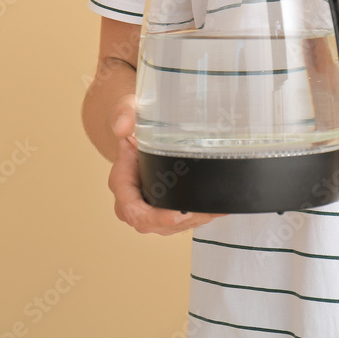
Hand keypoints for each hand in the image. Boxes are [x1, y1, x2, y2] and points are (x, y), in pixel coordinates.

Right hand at [106, 96, 223, 234]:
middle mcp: (132, 201)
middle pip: (154, 224)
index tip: (178, 214)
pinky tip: (217, 208)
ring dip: (194, 220)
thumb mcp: (127, 111)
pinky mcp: (162, 208)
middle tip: (208, 211)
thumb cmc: (133, 122)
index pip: (133, 210)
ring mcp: (148, 208)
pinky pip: (179, 220)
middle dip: (182, 221)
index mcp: (121, 183)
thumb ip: (124, 114)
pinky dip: (198, 216)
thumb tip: (123, 127)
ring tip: (216, 209)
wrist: (137, 129)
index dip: (154, 217)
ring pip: (170, 226)